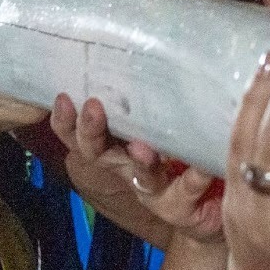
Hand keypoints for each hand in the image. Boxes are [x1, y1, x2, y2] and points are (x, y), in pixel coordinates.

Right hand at [51, 95, 223, 243]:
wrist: (205, 212)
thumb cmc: (177, 158)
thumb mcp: (157, 126)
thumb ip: (146, 105)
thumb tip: (142, 56)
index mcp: (117, 149)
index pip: (80, 135)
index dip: (67, 121)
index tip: (63, 97)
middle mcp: (128, 171)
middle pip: (99, 154)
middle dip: (91, 131)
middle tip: (92, 108)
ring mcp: (154, 192)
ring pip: (141, 178)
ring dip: (140, 161)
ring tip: (143, 148)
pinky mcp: (182, 207)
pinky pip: (187, 190)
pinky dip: (194, 177)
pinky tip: (203, 167)